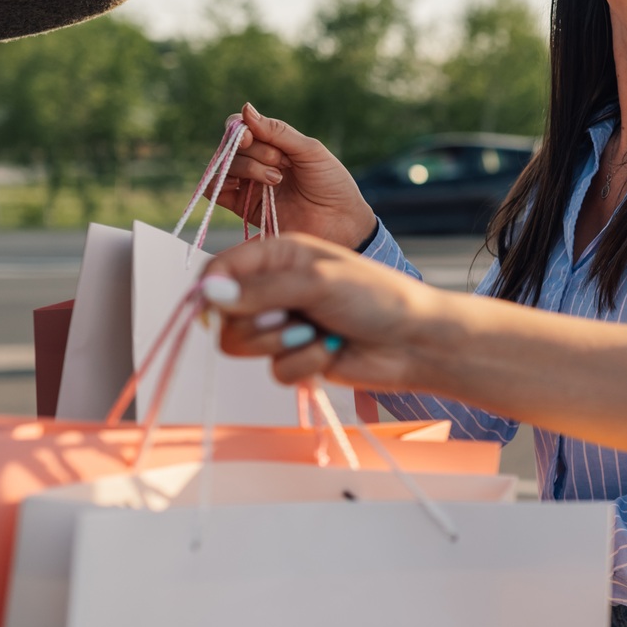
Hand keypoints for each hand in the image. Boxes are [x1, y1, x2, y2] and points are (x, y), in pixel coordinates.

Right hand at [206, 234, 445, 390]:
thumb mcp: (318, 282)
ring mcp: (285, 324)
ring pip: (243, 345)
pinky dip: (304, 364)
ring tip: (317, 334)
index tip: (216, 310)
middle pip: (225, 315)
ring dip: (282, 345)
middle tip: (293, 320)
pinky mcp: (297, 356)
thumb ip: (262, 290)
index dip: (211, 291)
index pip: (221, 269)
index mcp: (279, 256)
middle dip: (257, 324)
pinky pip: (276, 370)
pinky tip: (332, 351)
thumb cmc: (377, 298)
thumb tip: (210, 295)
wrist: (416, 341)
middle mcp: (276, 288)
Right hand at [215, 103, 378, 247]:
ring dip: (247, 167)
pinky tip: (240, 184)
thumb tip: (245, 108)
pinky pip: (216, 191)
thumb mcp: (310, 151)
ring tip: (276, 179)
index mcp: (274, 145)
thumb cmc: (332, 185)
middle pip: (233, 146)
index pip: (241, 128)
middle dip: (255, 151)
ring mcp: (250, 184)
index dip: (240, 129)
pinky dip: (219, 183)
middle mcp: (259, 163)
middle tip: (281, 163)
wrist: (341, 224)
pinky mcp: (245, 208)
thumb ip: (277, 132)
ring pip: (224, 166)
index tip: (251, 137)